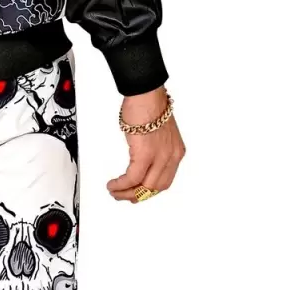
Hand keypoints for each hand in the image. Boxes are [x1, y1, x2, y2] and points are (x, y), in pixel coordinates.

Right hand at [106, 87, 185, 201]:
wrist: (145, 93)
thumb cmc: (148, 105)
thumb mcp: (157, 133)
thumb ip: (154, 148)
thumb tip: (140, 159)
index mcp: (176, 152)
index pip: (165, 181)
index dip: (149, 190)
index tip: (137, 193)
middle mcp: (171, 156)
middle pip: (155, 188)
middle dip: (137, 195)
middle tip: (124, 196)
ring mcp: (160, 156)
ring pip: (144, 187)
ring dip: (127, 193)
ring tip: (115, 192)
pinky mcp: (145, 154)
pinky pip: (132, 178)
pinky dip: (121, 185)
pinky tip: (113, 184)